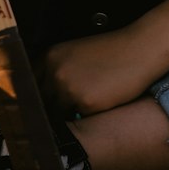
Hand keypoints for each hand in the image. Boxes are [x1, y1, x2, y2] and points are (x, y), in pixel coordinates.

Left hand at [41, 22, 163, 116]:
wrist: (139, 49)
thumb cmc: (111, 52)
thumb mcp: (76, 53)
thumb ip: (57, 70)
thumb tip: (43, 95)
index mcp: (50, 56)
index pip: (29, 84)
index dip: (34, 97)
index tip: (38, 106)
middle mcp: (54, 71)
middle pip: (40, 102)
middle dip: (48, 110)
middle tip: (57, 116)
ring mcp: (68, 87)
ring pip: (57, 114)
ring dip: (65, 117)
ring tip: (79, 113)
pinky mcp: (85, 102)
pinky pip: (77, 120)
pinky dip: (83, 119)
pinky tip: (94, 111)